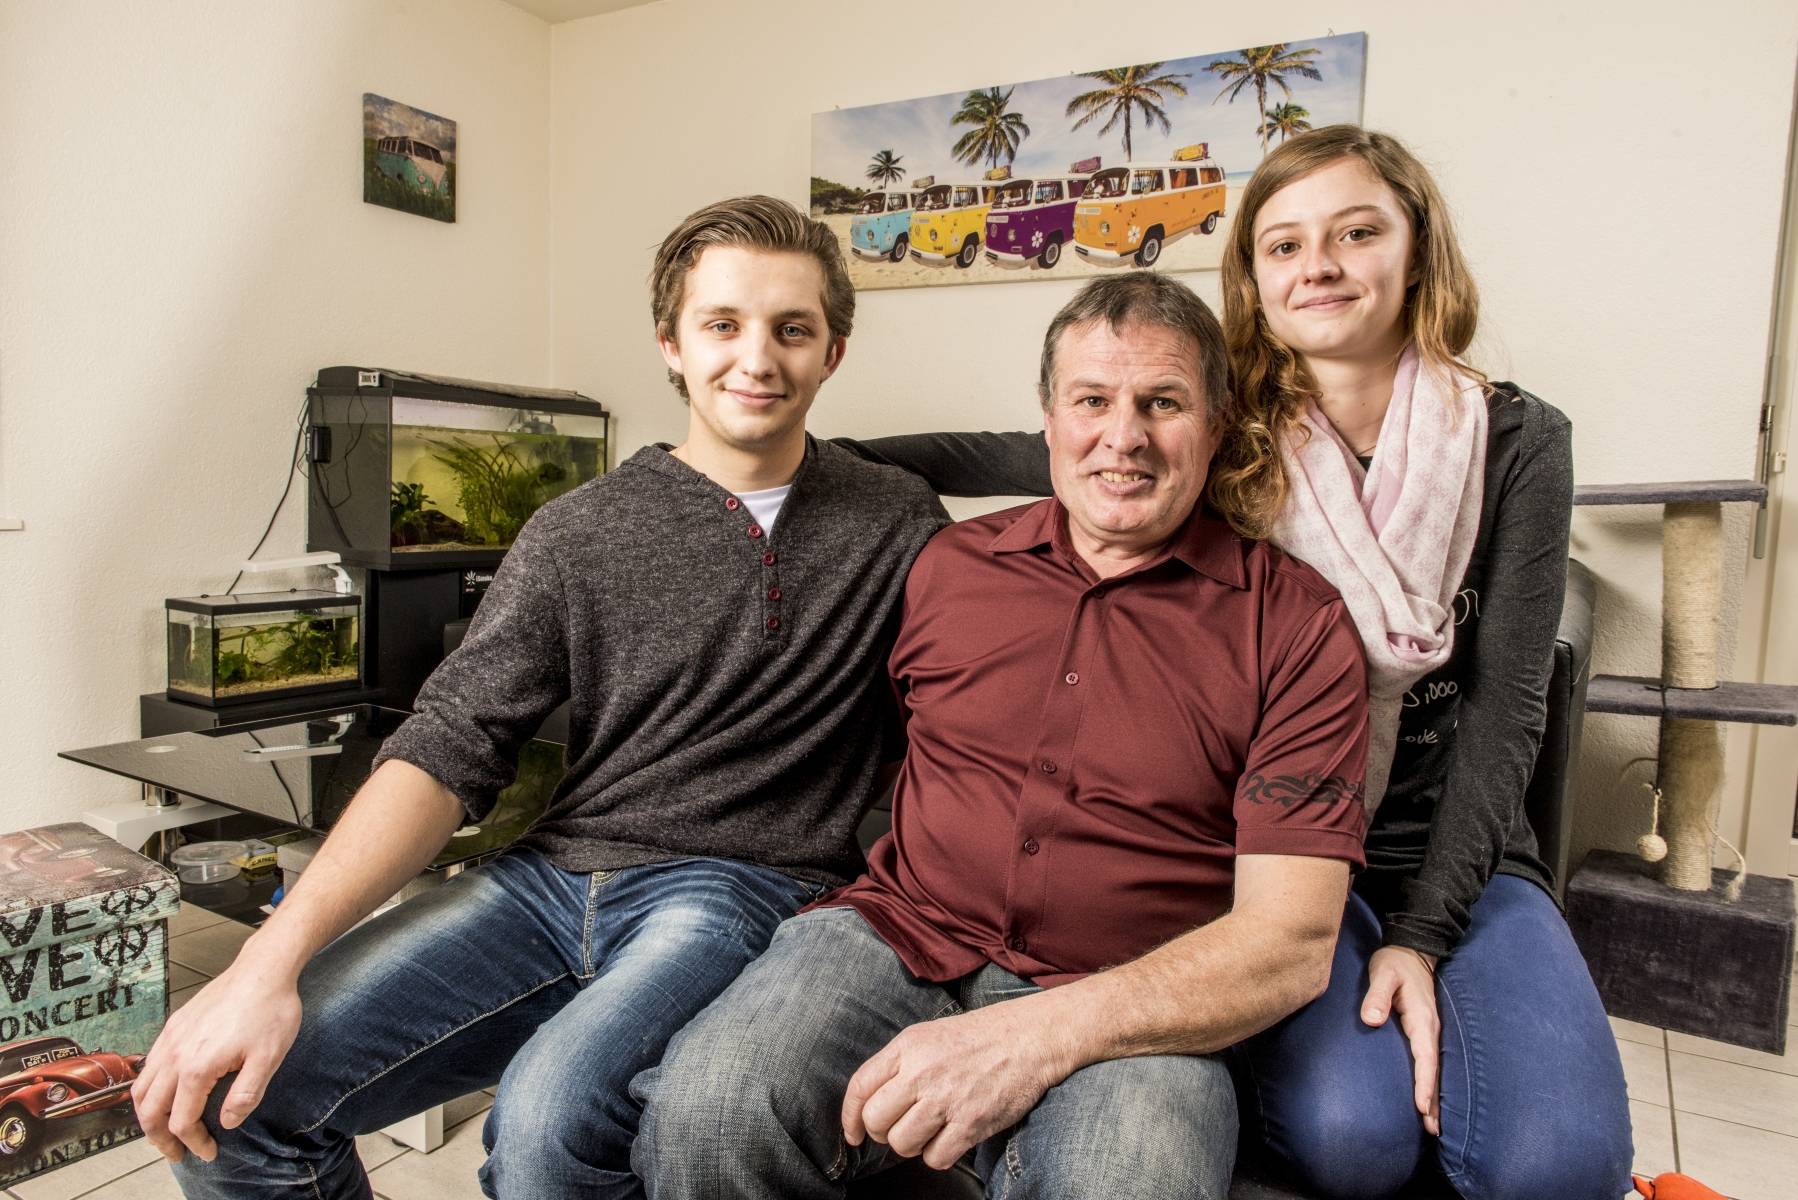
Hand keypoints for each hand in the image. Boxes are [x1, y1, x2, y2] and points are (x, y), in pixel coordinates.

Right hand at [131, 955, 302, 1162]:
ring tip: (164, 1131)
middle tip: (176, 1154)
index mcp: (197, 1067)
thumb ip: (245, 1096)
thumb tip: (228, 1123)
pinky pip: (148, 1065)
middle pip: (149, 1111)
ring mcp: (170, 1038)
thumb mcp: (268, 1058)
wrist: (263, 970)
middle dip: (159, 1139)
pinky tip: (167, 1092)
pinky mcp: (173, 1026)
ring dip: (148, 1115)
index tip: (209, 1152)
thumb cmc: (270, 1010)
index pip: (181, 1121)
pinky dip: (149, 1088)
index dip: (193, 1143)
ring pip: (141, 1088)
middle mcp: (175, 1054)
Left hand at [842, 1001, 1067, 1169]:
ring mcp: (947, 1099)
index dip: (849, 1117)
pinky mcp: (972, 1122)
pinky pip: (935, 1158)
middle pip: (876, 1121)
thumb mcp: (928, 1036)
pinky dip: (938, 1155)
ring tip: (927, 1131)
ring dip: (911, 1145)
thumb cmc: (977, 1038)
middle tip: (900, 1127)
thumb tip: (868, 1104)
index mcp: (907, 1047)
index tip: (854, 1132)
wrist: (1028, 1038)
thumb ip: (897, 1065)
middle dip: (883, 1132)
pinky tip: (948, 1138)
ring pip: (902, 1144)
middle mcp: (922, 1072)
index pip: (860, 1087)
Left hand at [1360, 945, 1440, 1134]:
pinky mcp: (1423, 1031)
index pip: (1425, 1056)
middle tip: (1432, 1129)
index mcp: (1422, 1018)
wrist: (1410, 951)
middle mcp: (1430, 1028)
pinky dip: (1430, 1082)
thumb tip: (1371, 1021)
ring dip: (1434, 1096)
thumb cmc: (1394, 962)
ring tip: (1432, 1126)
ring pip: (1434, 1069)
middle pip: (1434, 1070)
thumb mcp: (1382, 973)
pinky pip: (1429, 1062)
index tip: (1422, 1106)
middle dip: (1434, 1100)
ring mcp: (1429, 1031)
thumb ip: (1376, 995)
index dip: (1424, 1082)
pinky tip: (1425, 1099)